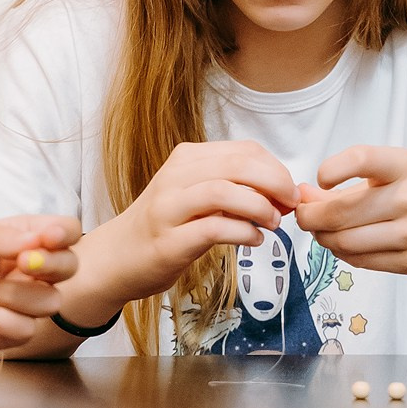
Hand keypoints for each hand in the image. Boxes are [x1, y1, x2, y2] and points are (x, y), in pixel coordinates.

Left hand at [0, 214, 79, 351]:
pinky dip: (6, 321)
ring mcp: (14, 302)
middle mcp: (22, 269)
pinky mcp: (1, 333)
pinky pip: (26, 331)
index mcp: (18, 238)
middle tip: (24, 261)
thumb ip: (1, 236)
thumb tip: (37, 241)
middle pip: (68, 267)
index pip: (63, 232)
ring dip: (21, 294)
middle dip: (52, 264)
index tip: (48, 238)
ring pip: (50, 302)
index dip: (65, 234)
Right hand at [100, 140, 298, 302]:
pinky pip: (213, 229)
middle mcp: (176, 176)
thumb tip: (280, 192)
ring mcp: (169, 208)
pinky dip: (243, 233)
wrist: (115, 257)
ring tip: (274, 223)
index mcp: (187, 158)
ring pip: (224, 192)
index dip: (275, 168)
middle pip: (237, 166)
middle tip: (290, 204)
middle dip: (275, 183)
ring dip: (259, 207)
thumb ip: (231, 188)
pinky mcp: (168, 241)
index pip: (243, 150)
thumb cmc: (163, 226)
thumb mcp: (195, 195)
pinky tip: (254, 240)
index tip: (290, 189)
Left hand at [295, 145, 406, 275]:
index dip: (332, 168)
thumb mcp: (401, 168)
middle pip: (342, 212)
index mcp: (405, 165)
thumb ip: (353, 181)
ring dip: (323, 238)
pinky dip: (344, 254)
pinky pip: (365, 262)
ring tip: (320, 230)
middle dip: (310, 215)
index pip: (362, 159)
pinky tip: (342, 244)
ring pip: (348, 243)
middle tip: (300, 213)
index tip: (320, 178)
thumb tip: (305, 195)